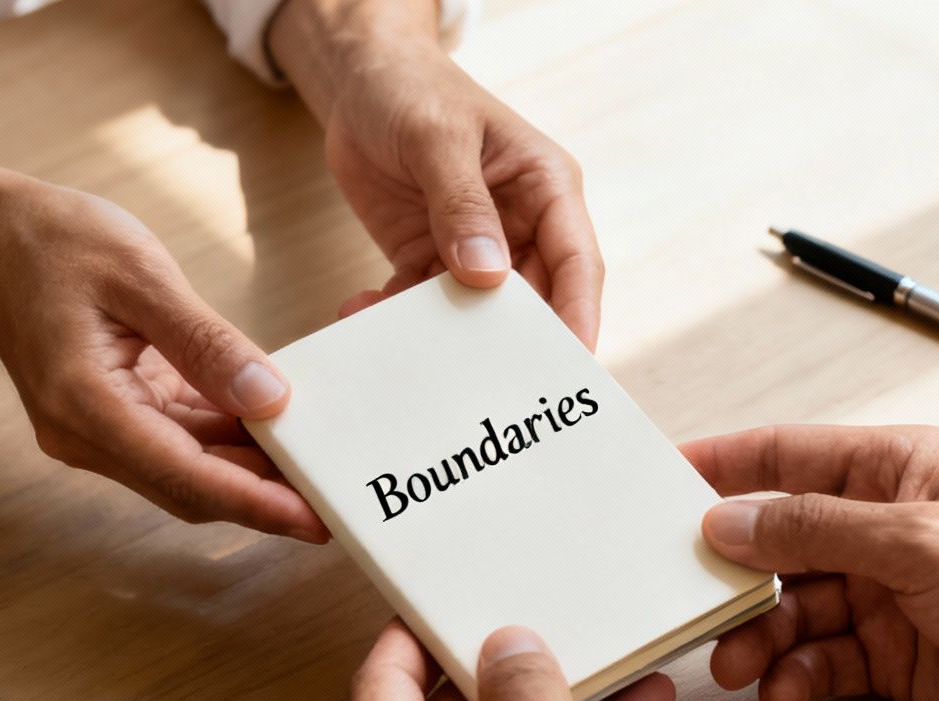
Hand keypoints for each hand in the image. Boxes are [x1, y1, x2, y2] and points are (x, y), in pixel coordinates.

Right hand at [0, 187, 326, 539]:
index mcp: (85, 403)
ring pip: (184, 471)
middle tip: (334, 498)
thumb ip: (206, 342)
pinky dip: (222, 440)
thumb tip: (269, 396)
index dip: (254, 502)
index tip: (312, 517)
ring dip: (245, 469)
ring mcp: (91, 432)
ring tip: (314, 462)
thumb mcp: (140, 274)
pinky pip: (173, 443)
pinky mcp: (107, 417)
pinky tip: (268, 425)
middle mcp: (84, 434)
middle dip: (262, 498)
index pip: (185, 475)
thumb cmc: (53, 242)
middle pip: (188, 488)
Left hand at [270, 1, 602, 344]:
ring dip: (438, 335)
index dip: (577, 317)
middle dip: (505, 343)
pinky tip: (361, 313)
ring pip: (473, 314)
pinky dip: (394, 317)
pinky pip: (419, 304)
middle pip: (529, 302)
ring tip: (401, 347)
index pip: (577, 264)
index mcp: (547, 190)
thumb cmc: (414, 90)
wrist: (361, 81)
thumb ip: (461, 204)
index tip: (567, 365)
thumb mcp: (439, 138)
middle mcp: (519, 226)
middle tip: (476, 381)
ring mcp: (474, 248)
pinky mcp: (429, 260)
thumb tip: (487, 273)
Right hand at [683, 425, 938, 700]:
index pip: (787, 455)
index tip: (656, 481)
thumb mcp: (918, 541)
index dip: (721, 465)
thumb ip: (814, 528)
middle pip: (778, 540)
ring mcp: (888, 594)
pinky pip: (822, 661)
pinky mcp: (896, 657)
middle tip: (688, 605)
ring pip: (793, 608)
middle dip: (731, 574)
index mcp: (896, 469)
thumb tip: (727, 519)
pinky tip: (785, 694)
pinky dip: (796, 677)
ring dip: (759, 636)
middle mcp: (885, 526)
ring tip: (737, 666)